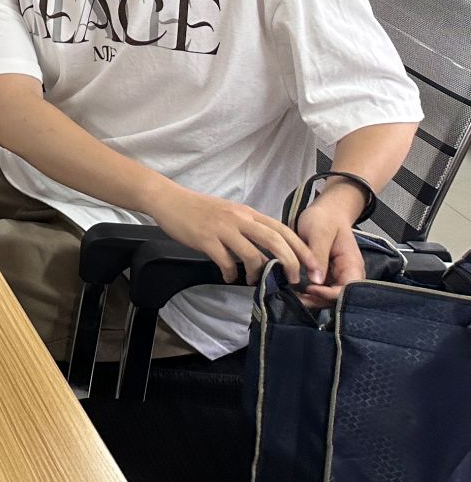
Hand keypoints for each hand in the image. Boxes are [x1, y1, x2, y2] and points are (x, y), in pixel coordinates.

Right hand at [146, 183, 319, 286]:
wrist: (168, 199)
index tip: (313, 267)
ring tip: (254, 281)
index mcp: (248, 212)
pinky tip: (228, 276)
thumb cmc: (199, 208)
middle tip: (294, 280)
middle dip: (290, 263)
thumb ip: (249, 227)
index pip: (283, 229)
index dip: (301, 249)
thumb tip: (268, 251)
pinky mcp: (205, 239)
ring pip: (252, 253)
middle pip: (274, 241)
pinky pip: (225, 261)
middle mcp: (239, 218)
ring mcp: (222, 228)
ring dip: (258, 272)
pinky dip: (230, 273)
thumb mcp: (230, 213)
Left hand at [294, 196, 366, 307]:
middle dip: (319, 300)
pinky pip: (321, 289)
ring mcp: (337, 276)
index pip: (347, 289)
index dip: (330, 294)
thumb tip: (316, 281)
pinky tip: (295, 292)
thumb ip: (319, 256)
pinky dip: (309, 293)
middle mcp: (348, 274)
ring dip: (313, 299)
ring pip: (328, 297)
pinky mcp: (327, 275)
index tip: (310, 288)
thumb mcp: (319, 232)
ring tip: (294, 296)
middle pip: (338, 297)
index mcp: (352, 264)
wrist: (326, 211)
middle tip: (297, 298)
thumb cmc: (324, 218)